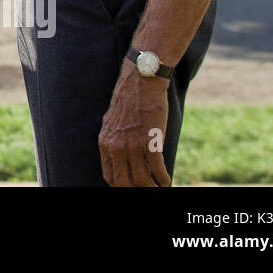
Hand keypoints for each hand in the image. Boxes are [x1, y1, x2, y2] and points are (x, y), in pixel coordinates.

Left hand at [99, 61, 171, 185]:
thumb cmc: (129, 102)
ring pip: (142, 180)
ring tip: (159, 187)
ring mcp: (132, 145)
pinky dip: (163, 179)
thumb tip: (116, 158)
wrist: (141, 82)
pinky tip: (167, 181)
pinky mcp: (150, 141)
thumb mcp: (112, 123)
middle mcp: (116, 147)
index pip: (110, 176)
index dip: (121, 186)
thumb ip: (113, 141)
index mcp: (105, 143)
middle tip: (147, 190)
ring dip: (152, 187)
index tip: (131, 187)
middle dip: (136, 190)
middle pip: (124, 183)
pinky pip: (157, 169)